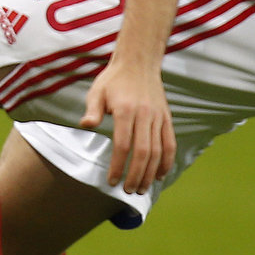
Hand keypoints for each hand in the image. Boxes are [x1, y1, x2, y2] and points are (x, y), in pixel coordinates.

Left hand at [80, 54, 174, 193]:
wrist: (138, 63)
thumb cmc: (113, 80)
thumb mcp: (97, 91)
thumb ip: (92, 110)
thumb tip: (85, 125)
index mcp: (125, 110)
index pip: (123, 144)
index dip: (119, 166)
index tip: (112, 181)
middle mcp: (144, 115)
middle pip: (143, 151)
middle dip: (136, 175)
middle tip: (129, 190)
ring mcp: (158, 117)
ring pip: (158, 150)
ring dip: (151, 172)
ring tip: (142, 188)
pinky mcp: (166, 118)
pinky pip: (170, 143)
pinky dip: (167, 161)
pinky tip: (160, 175)